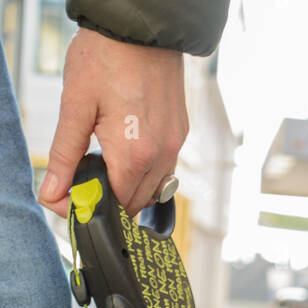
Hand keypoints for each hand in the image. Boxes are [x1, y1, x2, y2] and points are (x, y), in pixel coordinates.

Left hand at [39, 29, 187, 218]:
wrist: (141, 25)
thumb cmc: (107, 57)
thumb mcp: (75, 106)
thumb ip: (64, 156)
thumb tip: (52, 194)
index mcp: (134, 156)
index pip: (114, 206)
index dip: (90, 207)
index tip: (71, 197)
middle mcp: (161, 157)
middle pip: (135, 205)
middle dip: (109, 199)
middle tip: (84, 177)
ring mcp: (174, 146)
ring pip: (152, 191)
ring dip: (128, 187)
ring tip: (105, 159)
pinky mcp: (180, 134)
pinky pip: (164, 170)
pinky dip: (144, 171)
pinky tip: (126, 148)